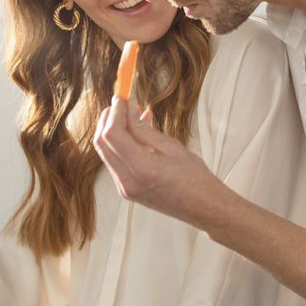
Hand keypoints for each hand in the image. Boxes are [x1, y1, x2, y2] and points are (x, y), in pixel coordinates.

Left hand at [93, 95, 223, 226]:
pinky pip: (115, 161)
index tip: (122, 97)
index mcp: (142, 169)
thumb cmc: (195, 178)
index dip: (114, 112)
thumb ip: (143, 128)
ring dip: (113, 130)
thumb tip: (127, 109)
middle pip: (102, 143)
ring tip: (131, 114)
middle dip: (108, 119)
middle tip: (122, 103)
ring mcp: (125, 188)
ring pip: (106, 152)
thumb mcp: (171, 146)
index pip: (113, 135)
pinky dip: (120, 144)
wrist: (203, 208)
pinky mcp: (127, 189)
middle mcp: (127, 181)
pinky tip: (135, 131)